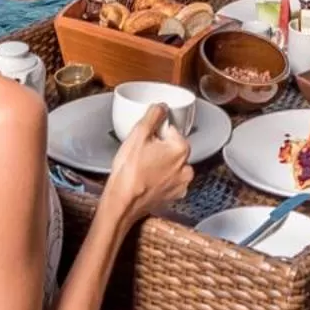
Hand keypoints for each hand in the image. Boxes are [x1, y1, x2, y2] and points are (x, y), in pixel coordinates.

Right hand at [105, 104, 192, 221]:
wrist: (122, 203)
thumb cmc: (129, 171)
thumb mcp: (138, 134)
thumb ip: (153, 115)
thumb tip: (162, 107)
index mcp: (181, 149)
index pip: (172, 130)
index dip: (156, 133)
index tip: (146, 140)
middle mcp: (187, 167)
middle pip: (173, 147)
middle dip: (160, 148)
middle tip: (141, 154)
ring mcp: (182, 184)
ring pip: (173, 164)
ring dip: (162, 163)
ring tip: (143, 168)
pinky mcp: (175, 196)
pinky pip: (171, 179)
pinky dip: (162, 178)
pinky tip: (147, 179)